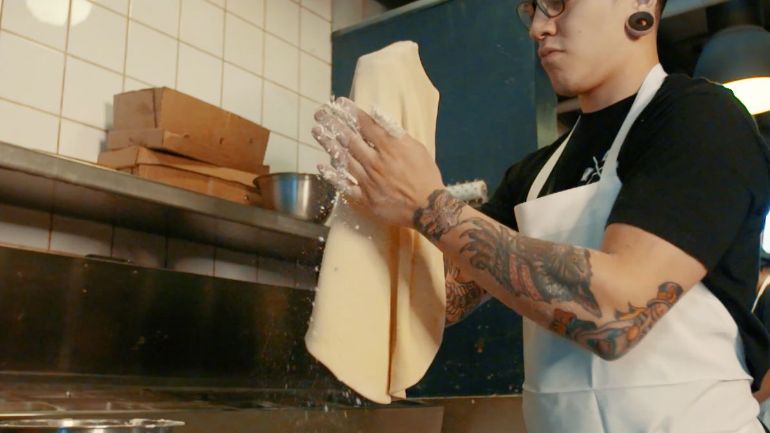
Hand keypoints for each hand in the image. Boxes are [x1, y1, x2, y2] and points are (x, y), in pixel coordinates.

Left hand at [312, 97, 444, 227]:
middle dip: (334, 124)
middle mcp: (376, 162)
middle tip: (320, 114)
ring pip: (344, 159)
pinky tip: (321, 166)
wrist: (428, 207)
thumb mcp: (416, 147)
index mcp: (390, 148)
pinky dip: (333, 176)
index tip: (340, 103)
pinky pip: (345, 186)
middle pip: (350, 139)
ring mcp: (369, 181)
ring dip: (328, 144)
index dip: (351, 112)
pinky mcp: (366, 198)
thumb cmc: (426, 176)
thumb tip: (377, 115)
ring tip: (316, 131)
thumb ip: (395, 132)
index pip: (366, 125)